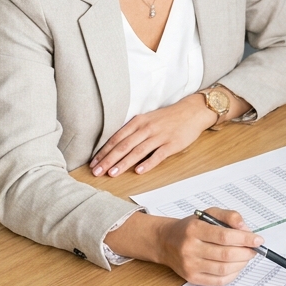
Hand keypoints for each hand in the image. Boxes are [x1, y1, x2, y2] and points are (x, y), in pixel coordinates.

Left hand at [91, 93, 215, 176]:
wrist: (192, 111)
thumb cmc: (168, 117)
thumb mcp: (147, 119)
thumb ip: (133, 131)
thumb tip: (115, 147)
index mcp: (138, 122)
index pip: (116, 139)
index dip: (104, 151)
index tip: (93, 163)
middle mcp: (147, 129)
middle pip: (124, 146)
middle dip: (108, 160)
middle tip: (97, 172)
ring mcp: (159, 136)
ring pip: (138, 152)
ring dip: (123, 163)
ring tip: (112, 174)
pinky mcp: (172, 144)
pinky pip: (158, 155)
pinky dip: (148, 163)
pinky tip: (138, 171)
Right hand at [109, 208, 261, 285]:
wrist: (166, 242)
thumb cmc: (191, 227)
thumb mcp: (208, 213)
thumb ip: (229, 216)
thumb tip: (245, 228)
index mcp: (194, 229)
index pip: (224, 236)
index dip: (245, 238)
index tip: (258, 240)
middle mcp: (190, 248)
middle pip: (225, 254)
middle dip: (246, 252)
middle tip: (254, 249)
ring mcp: (190, 265)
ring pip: (223, 269)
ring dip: (241, 263)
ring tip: (246, 256)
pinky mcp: (191, 277)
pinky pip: (218, 281)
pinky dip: (232, 274)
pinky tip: (236, 266)